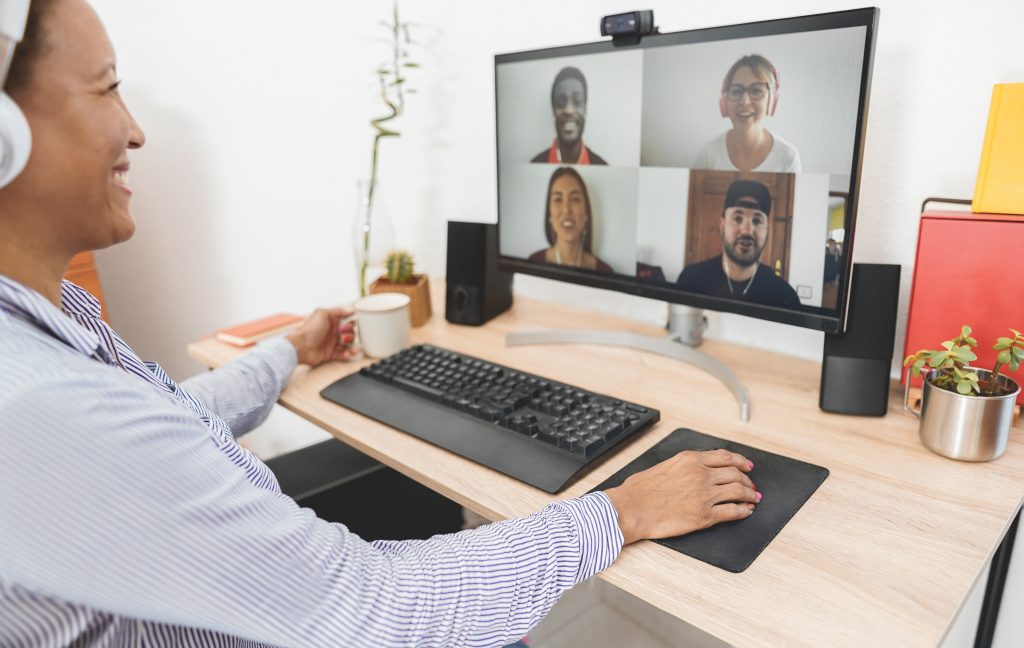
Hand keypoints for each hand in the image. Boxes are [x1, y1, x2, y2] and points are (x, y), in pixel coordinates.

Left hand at [286, 307, 358, 366]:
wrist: (301, 347)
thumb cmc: (309, 329)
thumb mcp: (322, 314)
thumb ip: (337, 311)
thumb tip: (350, 310)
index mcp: (330, 322)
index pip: (346, 321)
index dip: (351, 323)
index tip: (352, 324)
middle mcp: (332, 332)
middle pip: (349, 333)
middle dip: (351, 335)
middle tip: (345, 336)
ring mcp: (331, 343)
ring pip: (347, 345)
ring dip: (352, 346)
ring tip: (354, 347)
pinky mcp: (330, 354)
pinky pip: (342, 355)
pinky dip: (348, 354)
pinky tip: (350, 353)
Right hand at [603, 449, 758, 544]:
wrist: (631, 508)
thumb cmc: (639, 490)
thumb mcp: (664, 466)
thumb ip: (684, 466)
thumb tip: (697, 471)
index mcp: (690, 460)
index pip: (725, 457)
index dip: (742, 462)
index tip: (747, 466)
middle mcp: (701, 475)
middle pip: (736, 474)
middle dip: (747, 481)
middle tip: (751, 486)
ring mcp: (704, 495)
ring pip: (738, 492)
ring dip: (749, 495)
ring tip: (753, 499)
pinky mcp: (704, 516)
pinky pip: (732, 512)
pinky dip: (743, 511)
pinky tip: (746, 512)